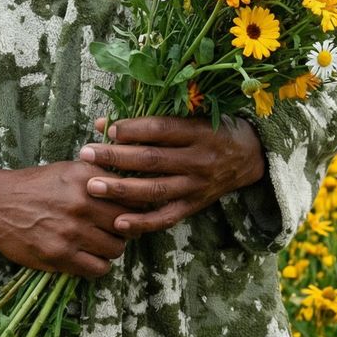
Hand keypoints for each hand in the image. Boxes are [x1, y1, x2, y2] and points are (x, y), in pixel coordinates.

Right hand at [0, 161, 129, 280]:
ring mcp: (71, 231)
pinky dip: (99, 265)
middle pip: (128, 224)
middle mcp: (82, 203)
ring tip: (100, 244)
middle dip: (126, 229)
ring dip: (112, 248)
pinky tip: (90, 257)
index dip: (135, 206)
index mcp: (86, 178)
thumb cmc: (33, 185)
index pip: (132, 197)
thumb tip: (130, 186)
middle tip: (115, 230)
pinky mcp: (60, 255)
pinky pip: (98, 268)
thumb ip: (99, 176)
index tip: (129, 211)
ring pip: (116, 249)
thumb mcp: (68, 169)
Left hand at [77, 114, 265, 237]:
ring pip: (155, 190)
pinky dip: (142, 222)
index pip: (161, 129)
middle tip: (86, 154)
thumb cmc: (213, 128)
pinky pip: (166, 217)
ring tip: (92, 186)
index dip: (133, 129)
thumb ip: (156, 119)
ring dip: (121, 189)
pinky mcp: (195, 206)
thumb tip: (108, 122)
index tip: (106, 128)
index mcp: (199, 132)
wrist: (249, 156)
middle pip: (152, 160)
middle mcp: (199, 160)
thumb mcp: (195, 115)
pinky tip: (118, 222)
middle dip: (115, 157)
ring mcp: (197, 186)